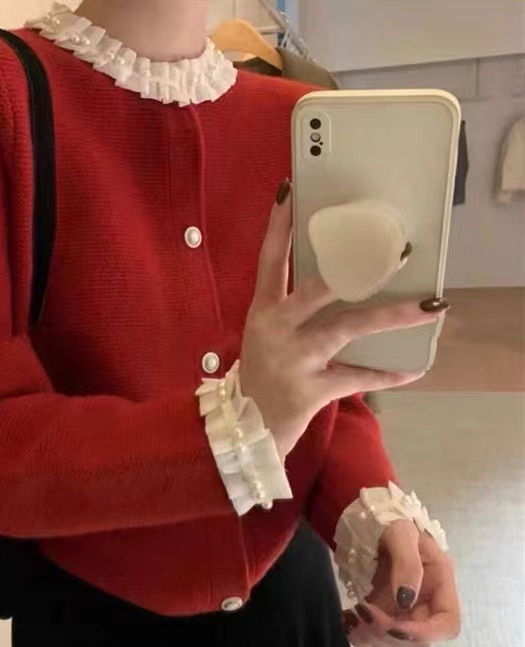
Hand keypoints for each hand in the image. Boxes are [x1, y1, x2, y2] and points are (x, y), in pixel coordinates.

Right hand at [238, 179, 448, 457]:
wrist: (242, 430)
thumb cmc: (259, 376)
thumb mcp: (266, 336)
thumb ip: (293, 312)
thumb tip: (341, 282)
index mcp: (262, 311)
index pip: (270, 260)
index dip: (279, 226)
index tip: (291, 191)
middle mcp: (275, 329)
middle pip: (320, 287)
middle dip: (359, 266)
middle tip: (398, 250)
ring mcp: (293, 359)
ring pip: (348, 328)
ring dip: (392, 316)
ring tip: (430, 306)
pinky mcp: (310, 389)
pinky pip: (357, 377)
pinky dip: (386, 375)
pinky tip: (413, 369)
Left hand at [342, 519, 461, 646]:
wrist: (365, 521)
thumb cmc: (388, 522)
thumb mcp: (401, 533)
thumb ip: (407, 563)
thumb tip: (406, 600)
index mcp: (439, 584)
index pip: (447, 625)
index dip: (424, 634)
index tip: (393, 627)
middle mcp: (425, 604)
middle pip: (418, 641)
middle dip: (389, 635)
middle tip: (361, 613)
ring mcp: (402, 613)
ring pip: (395, 646)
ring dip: (372, 639)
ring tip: (350, 617)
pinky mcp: (382, 615)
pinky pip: (375, 638)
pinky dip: (360, 636)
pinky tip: (346, 619)